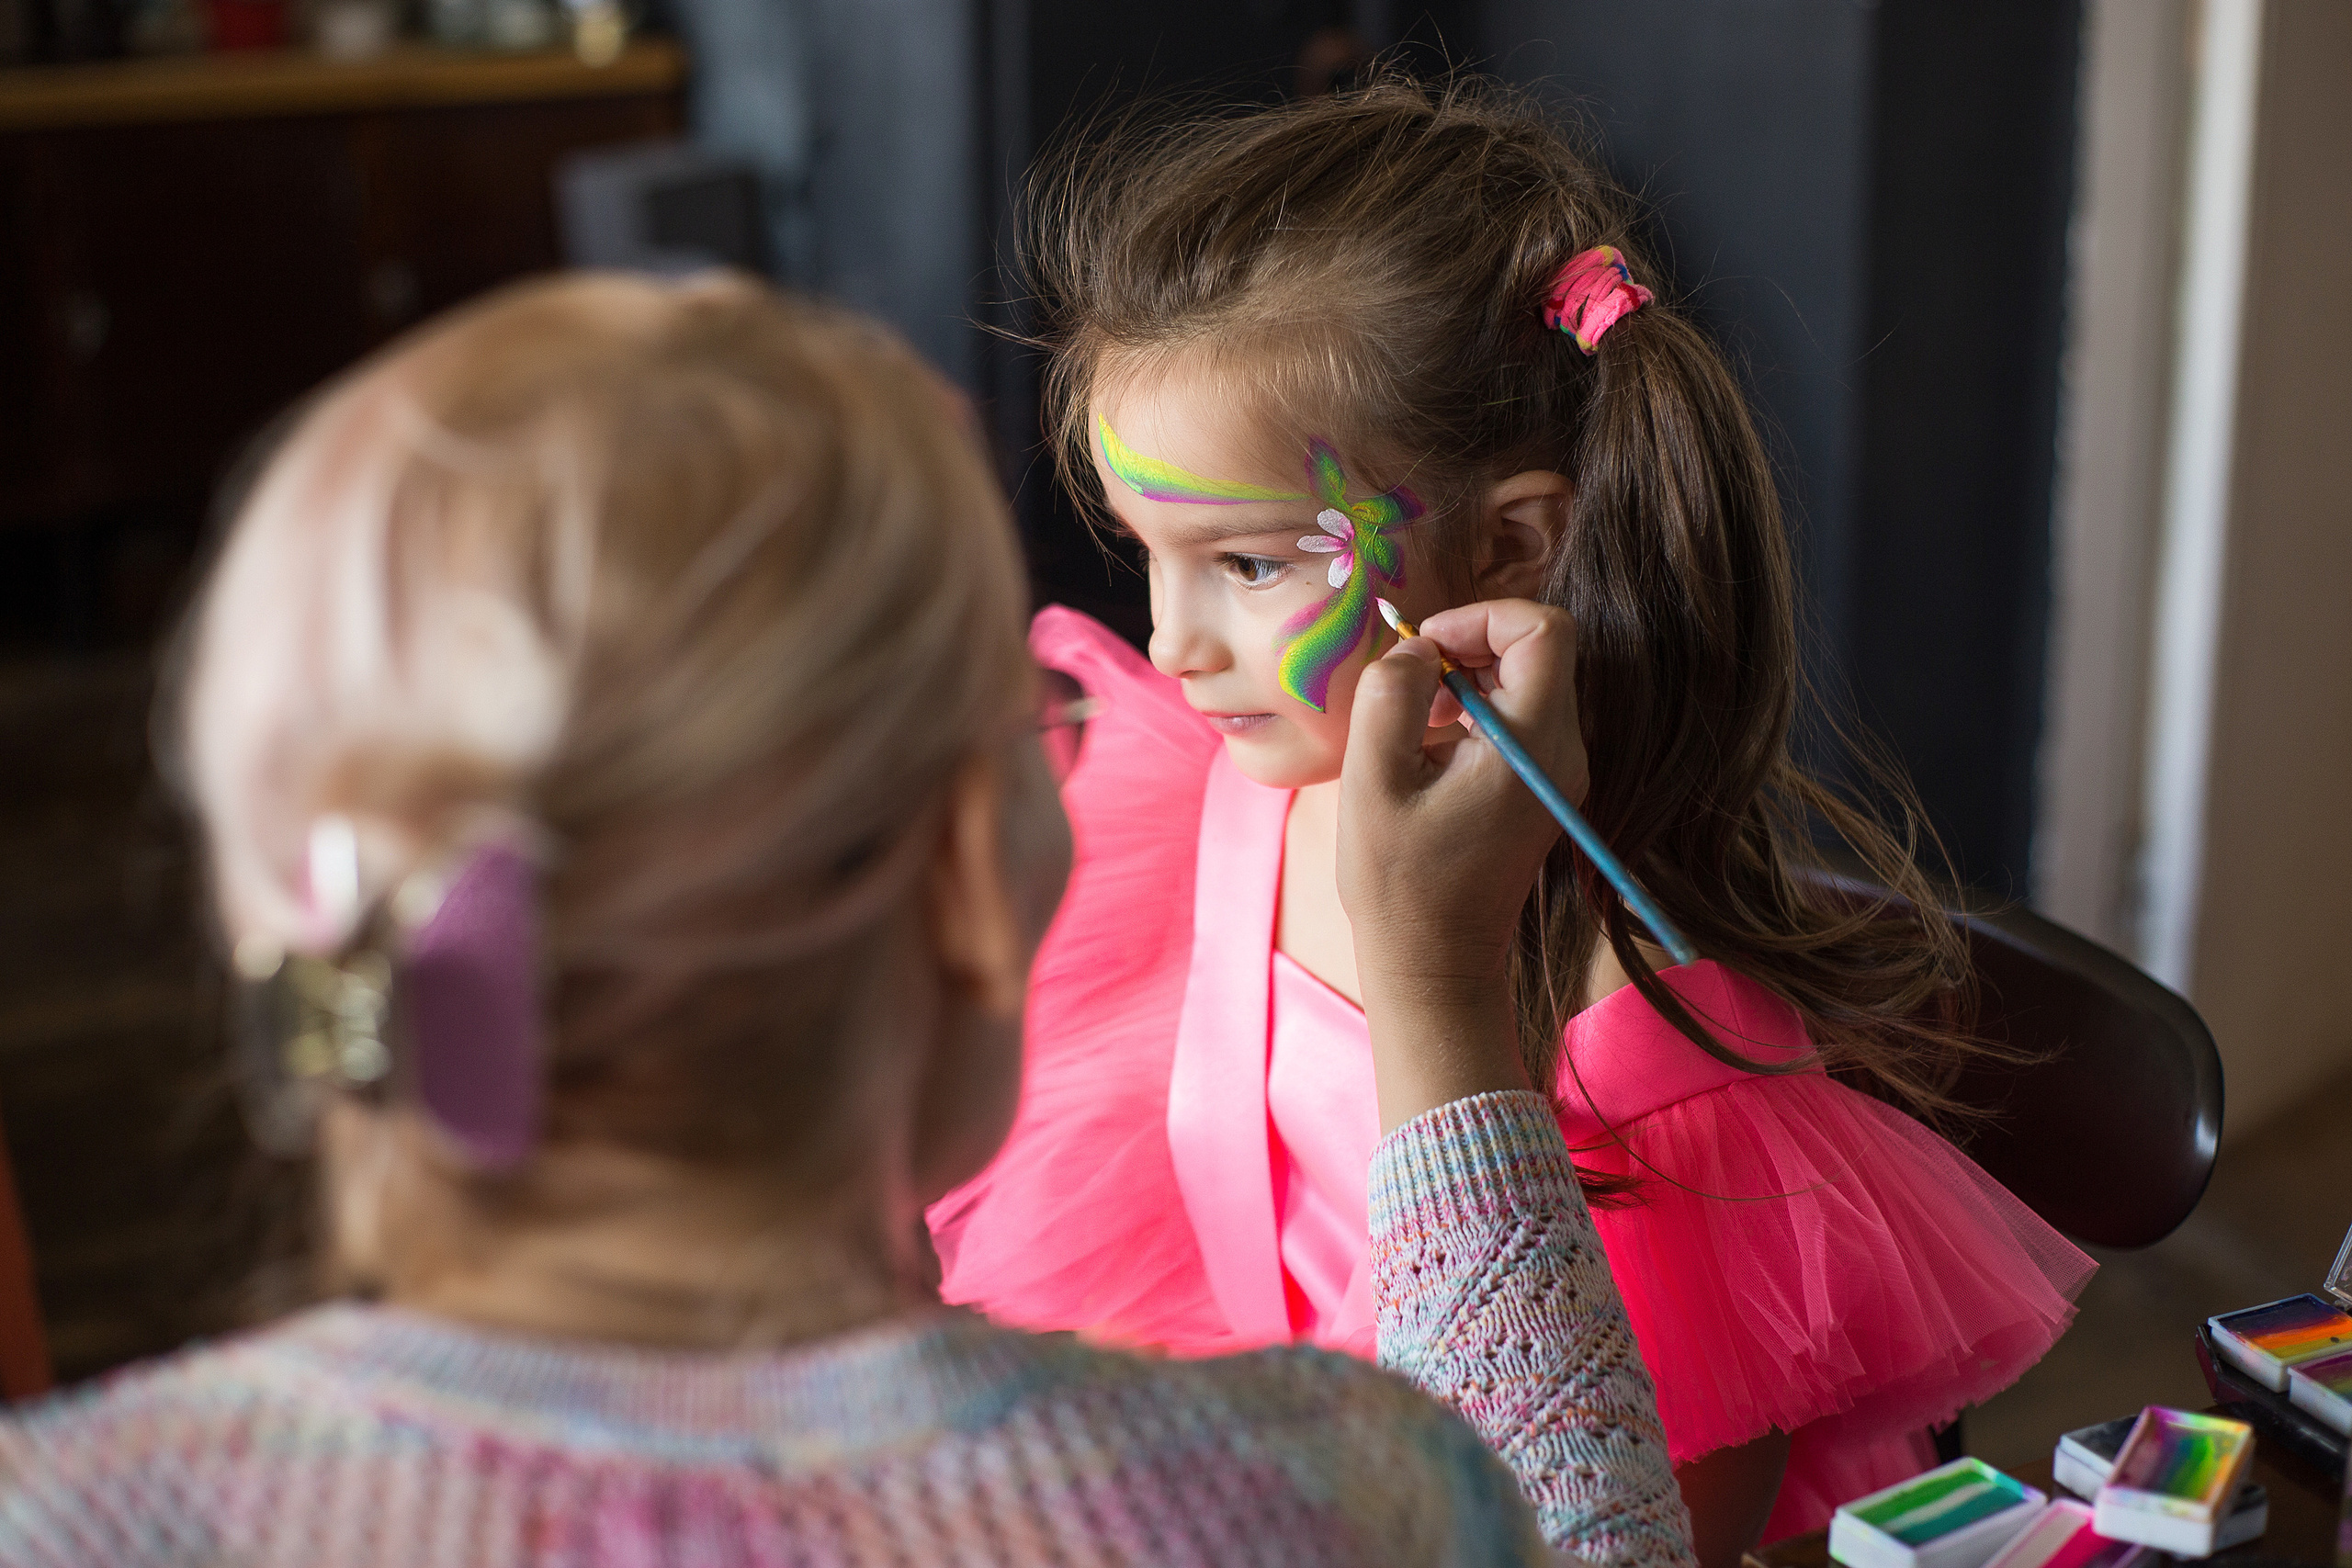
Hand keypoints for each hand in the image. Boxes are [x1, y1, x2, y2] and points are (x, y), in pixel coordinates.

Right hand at [1338, 600, 1584, 1128]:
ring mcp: (1560, 772)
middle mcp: (1564, 752)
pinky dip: (1474, 709)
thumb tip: (1417, 650)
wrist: (1436, 963)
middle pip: (1538, 648)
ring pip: (1526, 679)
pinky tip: (1428, 744)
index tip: (1425, 646)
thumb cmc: (1399, 881)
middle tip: (1410, 676)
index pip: (1542, 628)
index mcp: (1534, 746)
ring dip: (1468, 676)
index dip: (1480, 616)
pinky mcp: (1542, 787)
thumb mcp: (1373, 779)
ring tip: (1413, 716)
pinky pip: (1518, 717)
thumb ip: (1393, 694)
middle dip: (1469, 642)